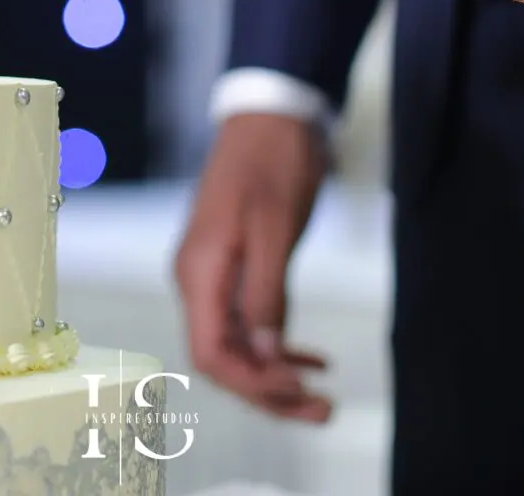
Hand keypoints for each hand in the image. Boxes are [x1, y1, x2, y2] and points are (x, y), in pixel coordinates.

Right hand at [174, 114, 331, 421]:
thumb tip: (269, 354)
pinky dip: (279, 345)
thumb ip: (267, 293)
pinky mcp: (235, 266)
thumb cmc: (273, 162)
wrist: (270, 113)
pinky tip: (312, 359)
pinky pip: (250, 321)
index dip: (253, 384)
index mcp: (200, 272)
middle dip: (270, 393)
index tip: (299, 392)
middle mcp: (199, 279)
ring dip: (277, 376)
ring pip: (240, 346)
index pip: (212, 355)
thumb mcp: (276, 228)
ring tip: (323, 400)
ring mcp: (215, 274)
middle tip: (324, 412)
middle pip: (225, 360)